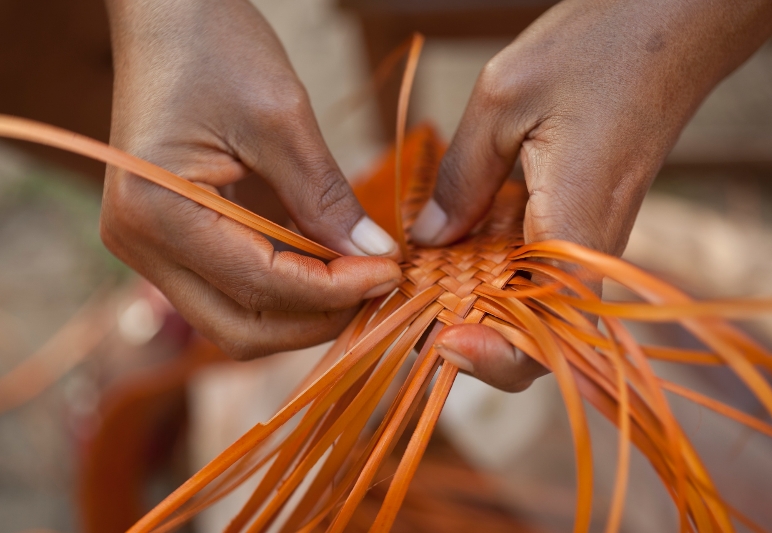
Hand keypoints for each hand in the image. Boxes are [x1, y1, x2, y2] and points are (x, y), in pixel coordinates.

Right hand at [100, 0, 401, 358]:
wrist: (167, 12)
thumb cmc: (215, 45)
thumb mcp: (281, 117)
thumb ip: (325, 197)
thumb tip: (375, 257)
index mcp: (157, 211)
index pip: (260, 284)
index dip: (335, 291)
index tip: (391, 273)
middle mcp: (140, 243)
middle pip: (240, 329)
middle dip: (316, 319)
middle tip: (377, 288)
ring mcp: (149, 246)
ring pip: (235, 318)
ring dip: (301, 312)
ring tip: (360, 280)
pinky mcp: (170, 238)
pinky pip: (232, 289)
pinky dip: (283, 291)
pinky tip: (328, 269)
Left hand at [412, 0, 771, 390]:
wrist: (671, 24)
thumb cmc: (598, 47)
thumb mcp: (502, 100)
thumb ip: (461, 178)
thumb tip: (430, 239)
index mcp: (577, 229)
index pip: (546, 336)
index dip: (493, 357)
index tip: (439, 342)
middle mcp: (591, 248)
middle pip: (537, 333)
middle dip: (475, 333)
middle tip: (414, 310)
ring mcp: (591, 237)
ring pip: (534, 301)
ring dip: (478, 300)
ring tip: (423, 279)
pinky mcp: (585, 219)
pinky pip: (538, 263)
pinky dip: (494, 265)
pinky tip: (456, 241)